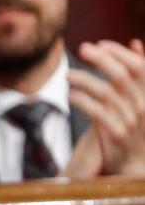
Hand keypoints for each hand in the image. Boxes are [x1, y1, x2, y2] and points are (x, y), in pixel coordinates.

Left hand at [65, 40, 144, 178]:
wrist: (134, 161)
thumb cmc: (135, 123)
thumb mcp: (141, 96)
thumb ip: (139, 72)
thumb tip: (136, 43)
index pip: (138, 66)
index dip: (119, 52)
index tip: (100, 44)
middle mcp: (143, 104)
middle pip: (121, 75)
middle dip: (101, 59)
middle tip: (82, 49)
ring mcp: (130, 120)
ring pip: (106, 93)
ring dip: (85, 80)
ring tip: (68, 75)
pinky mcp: (115, 134)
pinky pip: (97, 113)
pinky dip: (83, 101)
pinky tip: (71, 95)